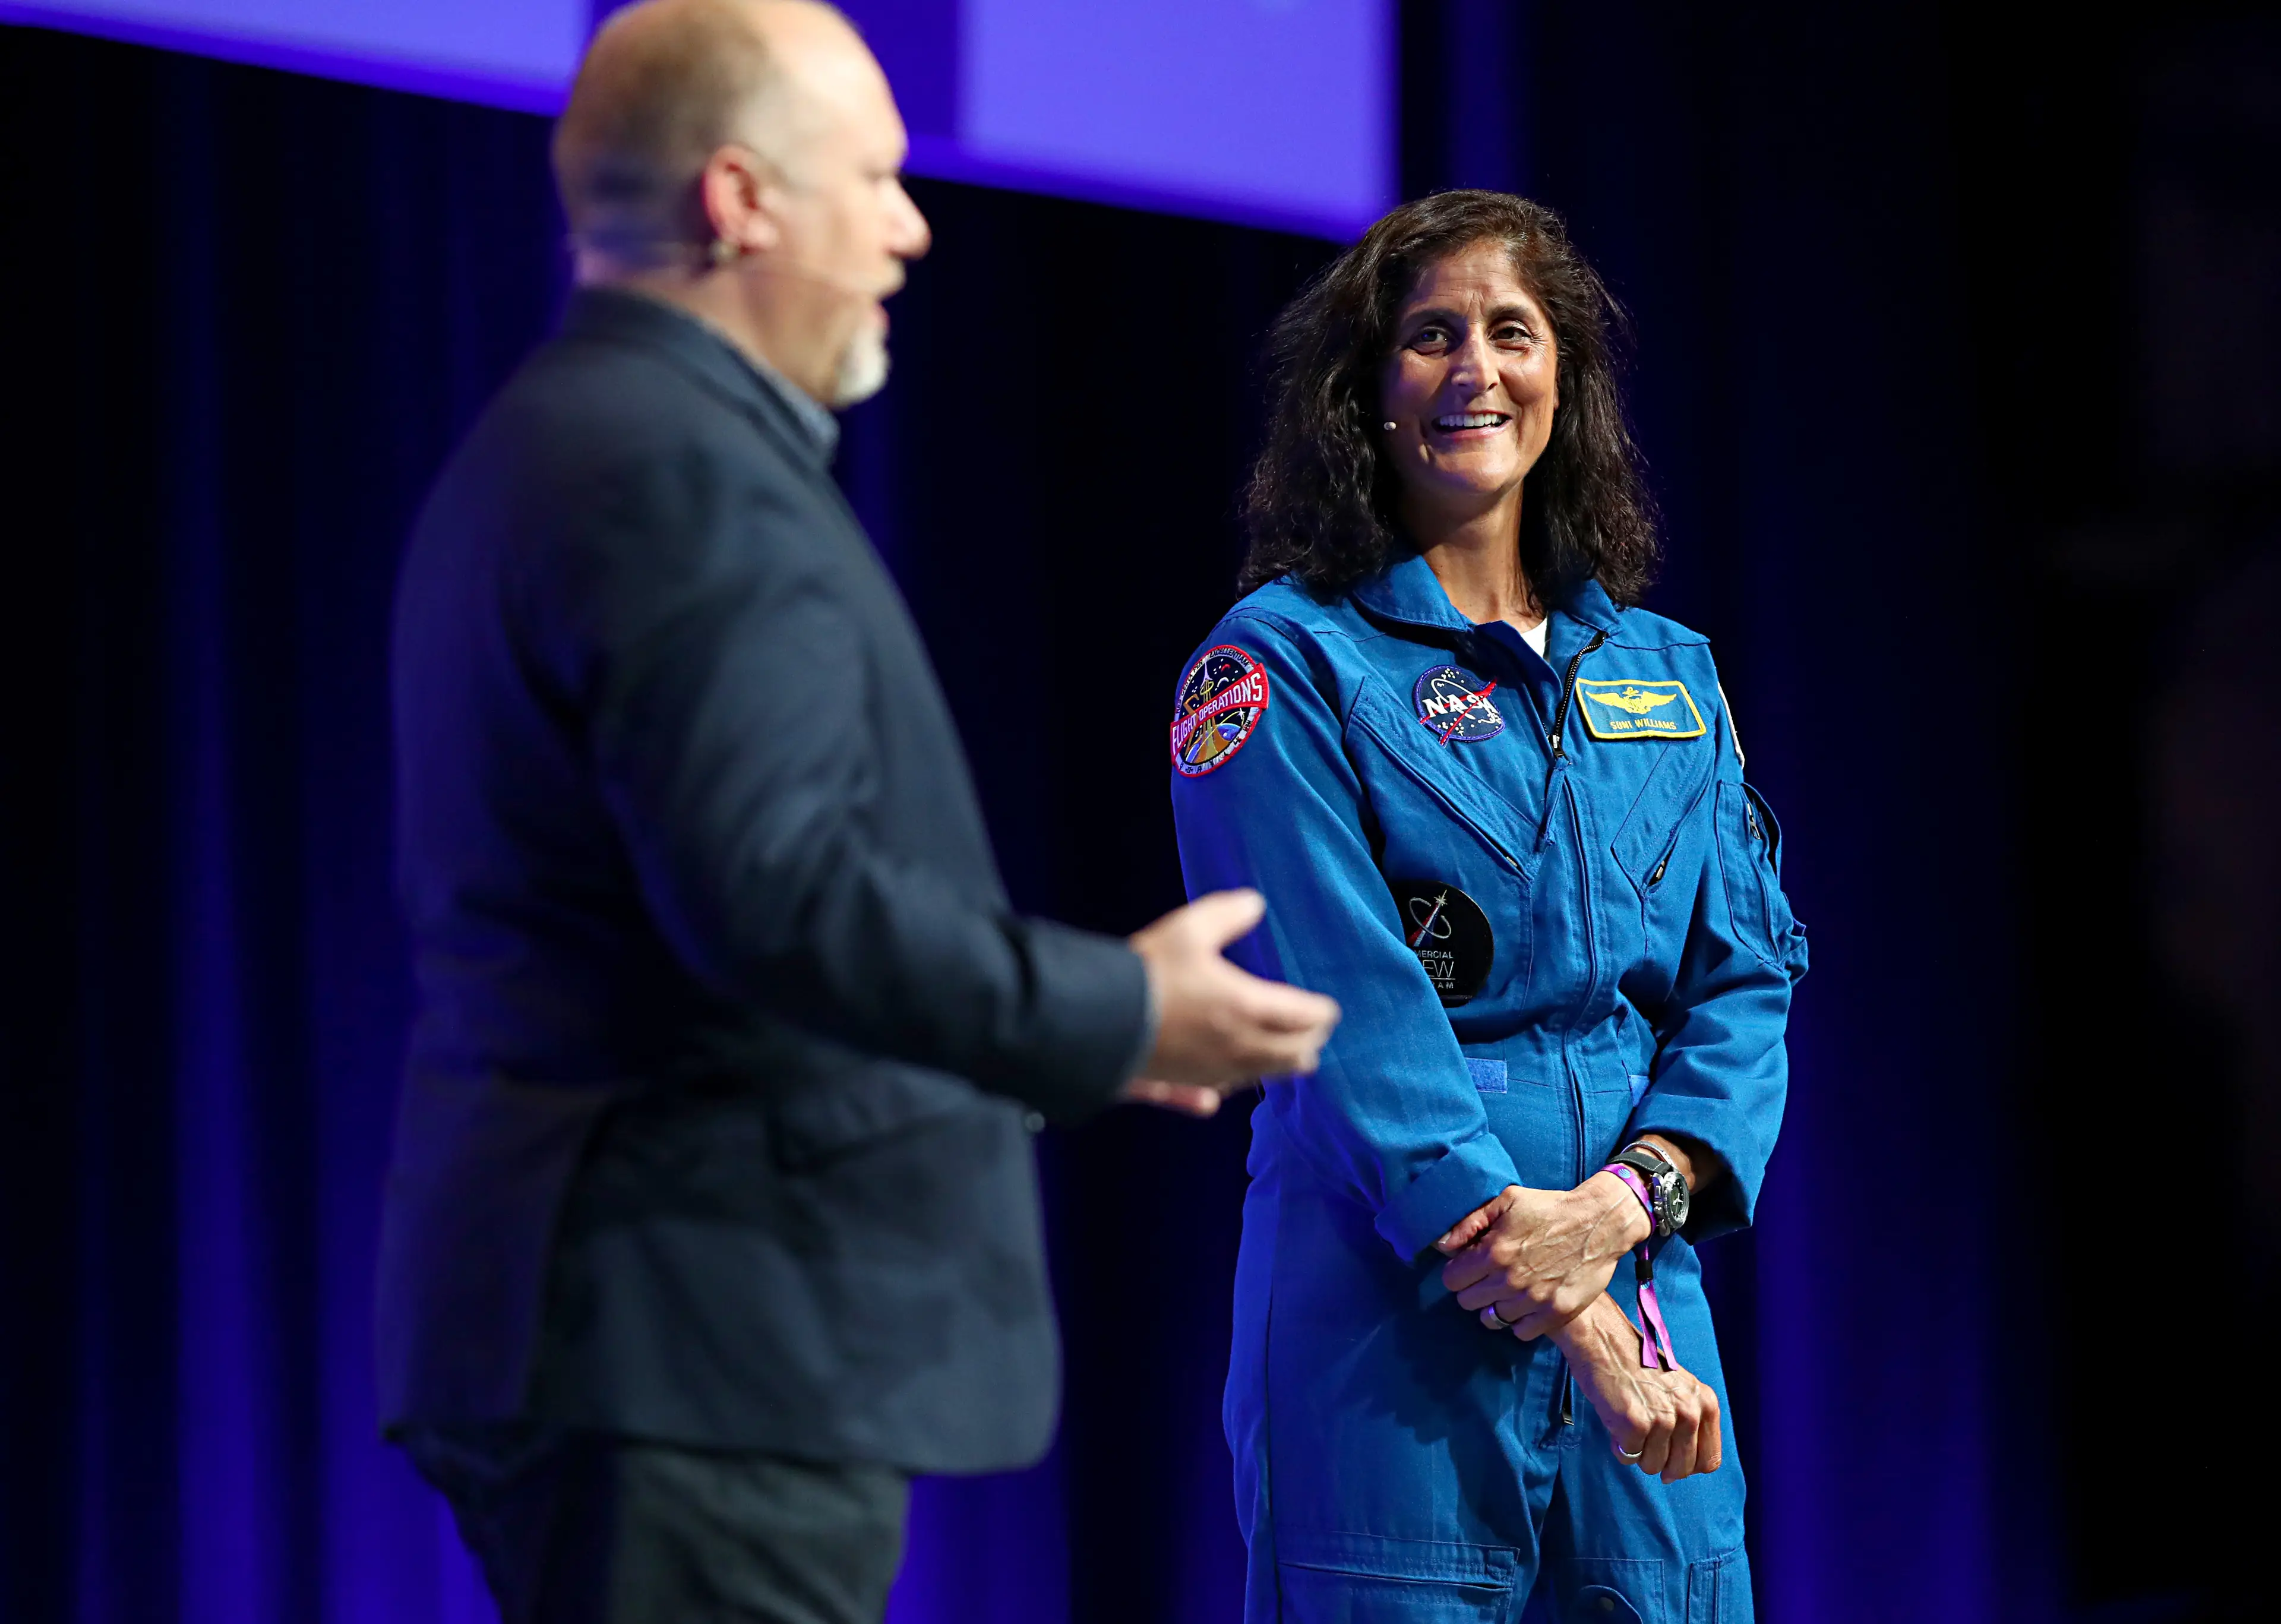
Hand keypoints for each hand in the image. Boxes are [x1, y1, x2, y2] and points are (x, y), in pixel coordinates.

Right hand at [1123, 890, 1340, 1116]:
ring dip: (1280, 1063)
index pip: (1306, 1018)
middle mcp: (1240, 1047)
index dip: (1322, 1012)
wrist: (1099, 1021)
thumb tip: (1254, 903)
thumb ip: (1227, 913)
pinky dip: (1233, 1083)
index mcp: (1248, 1007)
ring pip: (1265, 1076)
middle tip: (1312, 1029)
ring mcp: (1215, 1071)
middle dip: (1309, 1041)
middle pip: (1295, 1054)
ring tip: (1287, 1053)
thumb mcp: (1188, 929)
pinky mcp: (1187, 1083)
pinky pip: (1219, 1090)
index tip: (1327, 1007)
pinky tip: (1218, 1093)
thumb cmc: (1148, 973)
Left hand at [1432, 1173, 1649, 1337]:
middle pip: (1468, 1302)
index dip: (1458, 1272)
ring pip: (1493, 1319)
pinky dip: (1521, 1321)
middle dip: (1474, 1288)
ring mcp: (1534, 1300)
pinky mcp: (1556, 1313)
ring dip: (1497, 1305)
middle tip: (1490, 1276)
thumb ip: (1469, 1222)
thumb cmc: (1550, 1208)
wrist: (1599, 1223)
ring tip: (1510, 1288)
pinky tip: (1527, 1302)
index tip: (1470, 1266)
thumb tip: (1442, 1244)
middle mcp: (1510, 1280)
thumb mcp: (1507, 1200)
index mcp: (1494, 1252)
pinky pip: (1521, 1332)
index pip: (1452, 1280)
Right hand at [1549, 1295, 1723, 1482]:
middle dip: (1661, 1463)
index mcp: (1705, 1404)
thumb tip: (1675, 1473)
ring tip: (1629, 1422)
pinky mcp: (1635, 1423)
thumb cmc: (1637, 1365)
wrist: (1604, 1340)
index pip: (1709, 1461)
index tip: (1671, 1458)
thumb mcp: (1679, 1390)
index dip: (1687, 1465)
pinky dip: (1618, 1445)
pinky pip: (1628, 1458)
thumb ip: (1688, 1424)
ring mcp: (1663, 1419)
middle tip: (1645, 1440)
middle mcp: (1689, 1412)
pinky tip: (1616, 1420)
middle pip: (1682, 1469)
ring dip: (1638, 1451)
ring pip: (1653, 1466)